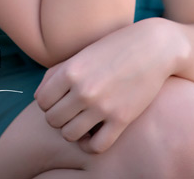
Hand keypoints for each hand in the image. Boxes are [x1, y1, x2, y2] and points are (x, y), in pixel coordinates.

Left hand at [34, 19, 175, 153]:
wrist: (153, 47)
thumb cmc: (115, 47)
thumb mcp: (84, 53)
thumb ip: (58, 72)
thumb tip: (39, 97)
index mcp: (71, 70)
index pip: (42, 101)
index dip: (48, 102)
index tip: (60, 98)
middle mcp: (83, 89)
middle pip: (53, 120)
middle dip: (59, 117)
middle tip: (72, 110)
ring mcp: (102, 106)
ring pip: (69, 135)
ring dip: (73, 131)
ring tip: (82, 121)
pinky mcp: (121, 119)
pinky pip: (95, 146)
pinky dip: (91, 144)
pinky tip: (95, 132)